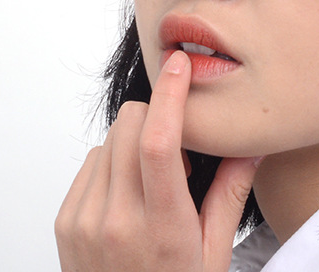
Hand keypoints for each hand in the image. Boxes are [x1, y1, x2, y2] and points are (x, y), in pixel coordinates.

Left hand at [55, 50, 261, 270]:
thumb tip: (252, 143)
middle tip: (174, 149)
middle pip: (129, 125)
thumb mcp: (213, 255)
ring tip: (151, 181)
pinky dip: (113, 162)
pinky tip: (129, 195)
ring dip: (133, 140)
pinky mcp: (65, 220)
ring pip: (110, 138)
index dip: (170, 95)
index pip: (159, 143)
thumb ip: (230, 194)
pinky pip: (92, 160)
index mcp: (161, 228)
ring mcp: (84, 220)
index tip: (179, 65)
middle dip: (155, 116)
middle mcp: (115, 220)